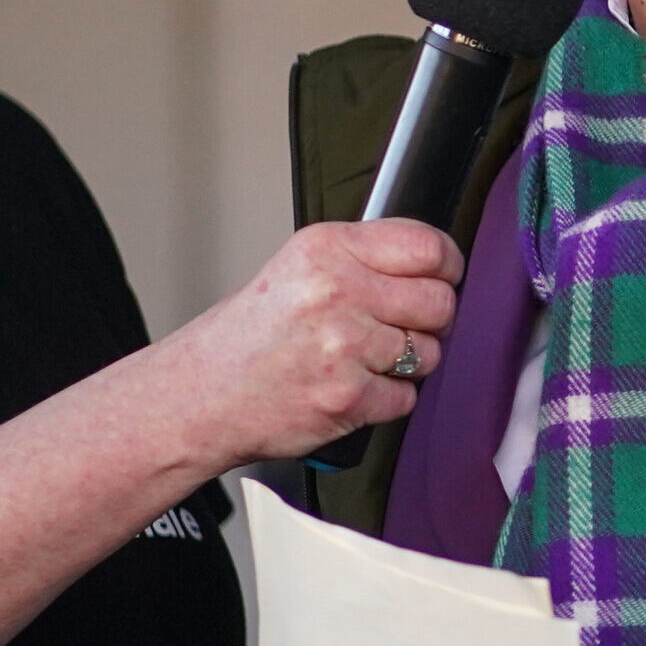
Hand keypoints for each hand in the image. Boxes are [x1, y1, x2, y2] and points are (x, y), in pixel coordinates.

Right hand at [149, 218, 462, 466]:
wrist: (199, 396)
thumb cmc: (251, 335)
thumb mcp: (298, 267)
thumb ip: (364, 258)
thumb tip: (437, 262)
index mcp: (326, 249)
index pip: (428, 247)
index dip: (447, 266)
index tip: (444, 277)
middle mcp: (336, 292)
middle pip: (440, 302)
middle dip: (430, 319)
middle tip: (399, 326)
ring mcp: (343, 347)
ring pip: (429, 352)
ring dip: (408, 362)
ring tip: (364, 360)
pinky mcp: (347, 398)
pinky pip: (407, 396)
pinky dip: (387, 399)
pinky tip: (352, 387)